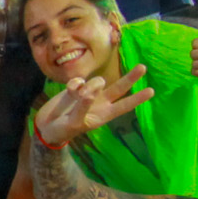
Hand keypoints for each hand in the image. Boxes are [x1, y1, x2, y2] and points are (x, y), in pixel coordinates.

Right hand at [34, 63, 155, 147]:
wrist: (46, 126)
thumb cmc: (63, 130)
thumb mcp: (74, 122)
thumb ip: (83, 106)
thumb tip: (89, 90)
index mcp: (103, 115)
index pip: (124, 105)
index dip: (137, 98)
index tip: (151, 91)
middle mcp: (100, 103)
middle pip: (119, 88)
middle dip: (130, 77)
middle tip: (143, 67)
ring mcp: (88, 94)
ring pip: (97, 81)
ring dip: (90, 85)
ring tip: (77, 95)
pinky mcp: (76, 88)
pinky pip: (79, 80)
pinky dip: (74, 84)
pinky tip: (69, 91)